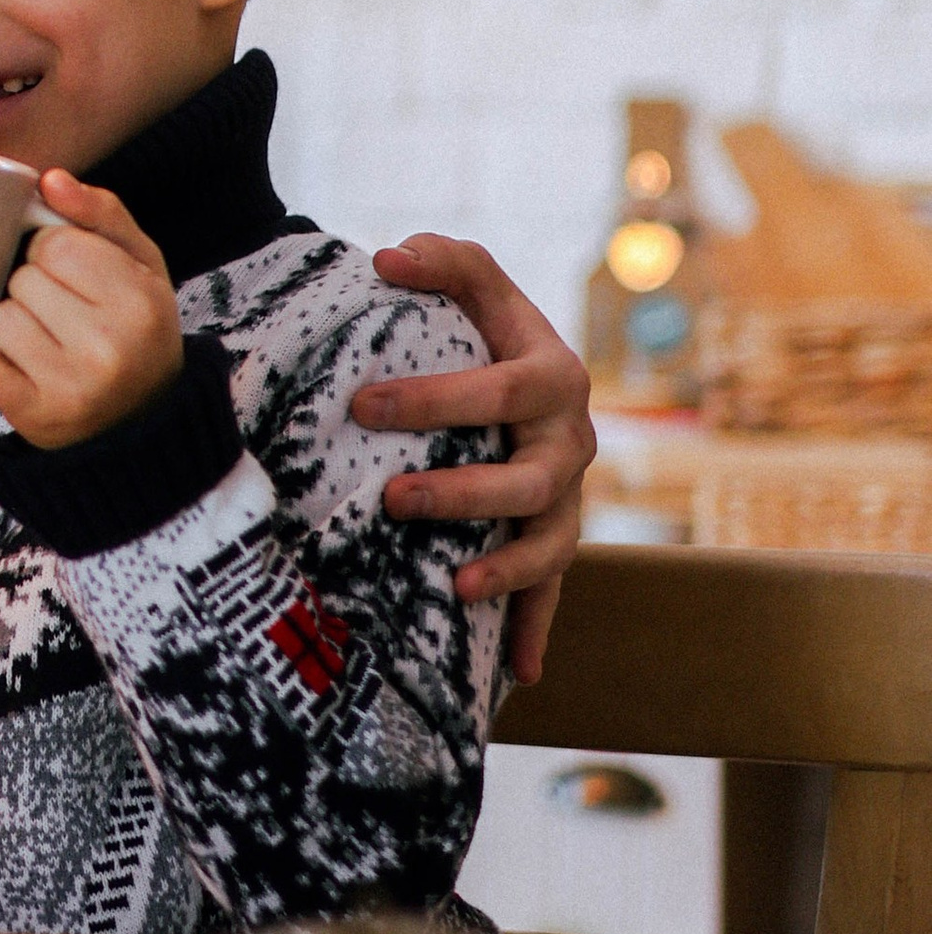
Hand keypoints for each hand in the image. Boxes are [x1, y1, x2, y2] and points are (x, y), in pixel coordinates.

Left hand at [0, 175, 181, 454]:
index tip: (71, 276)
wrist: (142, 424)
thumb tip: (49, 180)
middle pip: (23, 279)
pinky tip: (8, 362)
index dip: (53, 253)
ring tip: (42, 341)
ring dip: (8, 324)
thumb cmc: (136, 329)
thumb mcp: (140, 264)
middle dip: (32, 288)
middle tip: (59, 314)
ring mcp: (73, 386)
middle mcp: (111, 346)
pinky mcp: (36, 417)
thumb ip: (100, 213)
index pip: (55, 243)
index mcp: (140, 300)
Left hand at [356, 235, 597, 683]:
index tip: (363, 404)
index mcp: (554, 377)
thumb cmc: (489, 328)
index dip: (437, 398)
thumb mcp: (476, 287)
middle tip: (392, 498)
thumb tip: (387, 258)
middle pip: (528, 479)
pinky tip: (514, 675)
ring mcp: (568, 499)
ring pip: (551, 545)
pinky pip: (552, 593)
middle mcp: (571, 443)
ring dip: (507, 570)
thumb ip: (442, 261)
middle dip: (463, 493)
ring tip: (456, 586)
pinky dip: (534, 630)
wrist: (530, 377)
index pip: (502, 388)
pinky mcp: (556, 539)